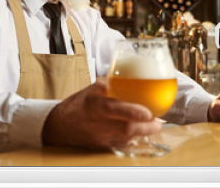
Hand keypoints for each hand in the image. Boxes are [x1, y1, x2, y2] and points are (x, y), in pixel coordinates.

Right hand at [42, 78, 161, 149]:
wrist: (60, 125)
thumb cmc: (77, 105)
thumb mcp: (91, 90)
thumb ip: (109, 84)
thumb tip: (127, 74)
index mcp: (94, 105)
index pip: (115, 109)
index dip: (133, 112)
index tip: (148, 112)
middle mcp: (98, 123)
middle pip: (126, 129)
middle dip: (147, 127)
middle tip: (158, 121)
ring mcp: (101, 137)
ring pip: (127, 139)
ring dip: (143, 133)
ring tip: (153, 125)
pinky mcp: (103, 146)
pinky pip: (122, 145)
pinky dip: (133, 139)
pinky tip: (139, 132)